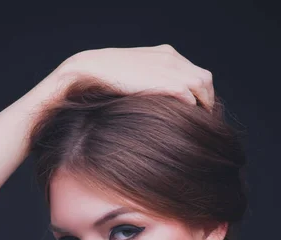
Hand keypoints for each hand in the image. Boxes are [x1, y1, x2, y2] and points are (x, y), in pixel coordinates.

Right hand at [60, 44, 213, 110]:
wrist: (93, 69)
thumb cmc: (105, 77)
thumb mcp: (131, 75)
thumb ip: (145, 82)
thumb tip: (148, 102)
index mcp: (165, 54)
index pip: (192, 72)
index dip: (197, 92)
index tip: (194, 108)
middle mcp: (173, 58)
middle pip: (204, 79)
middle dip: (206, 99)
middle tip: (202, 119)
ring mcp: (173, 69)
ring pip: (203, 88)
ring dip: (204, 106)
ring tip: (199, 124)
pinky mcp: (169, 84)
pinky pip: (192, 98)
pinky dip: (193, 110)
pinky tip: (187, 123)